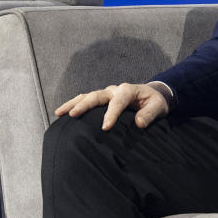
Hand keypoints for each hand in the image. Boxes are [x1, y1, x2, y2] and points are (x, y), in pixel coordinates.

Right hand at [54, 82, 169, 130]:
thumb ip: (149, 114)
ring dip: (73, 104)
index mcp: (128, 90)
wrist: (153, 95)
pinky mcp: (102, 100)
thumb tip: (138, 123)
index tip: (105, 128)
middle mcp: (114, 90)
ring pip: (86, 96)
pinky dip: (75, 105)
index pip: (117, 101)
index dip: (111, 114)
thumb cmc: (155, 102)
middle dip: (84, 105)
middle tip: (73, 115)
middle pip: (96, 95)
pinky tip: (63, 113)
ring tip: (59, 113)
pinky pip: (86, 100)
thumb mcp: (158, 107)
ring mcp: (106, 94)